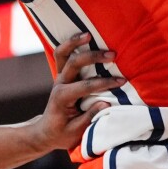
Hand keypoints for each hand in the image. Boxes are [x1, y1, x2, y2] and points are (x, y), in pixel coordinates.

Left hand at [33, 33, 123, 151]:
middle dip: (93, 57)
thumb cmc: (62, 134)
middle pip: (74, 63)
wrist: (46, 132)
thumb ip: (89, 117)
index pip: (84, 87)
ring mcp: (59, 77)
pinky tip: (84, 36)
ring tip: (89, 34)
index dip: (104, 83)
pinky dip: (71, 44)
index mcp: (62, 98)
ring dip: (75, 42)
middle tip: (112, 55)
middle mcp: (59, 84)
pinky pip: (62, 54)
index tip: (121, 81)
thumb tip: (106, 104)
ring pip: (62, 54)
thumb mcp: (76, 132)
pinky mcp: (61, 74)